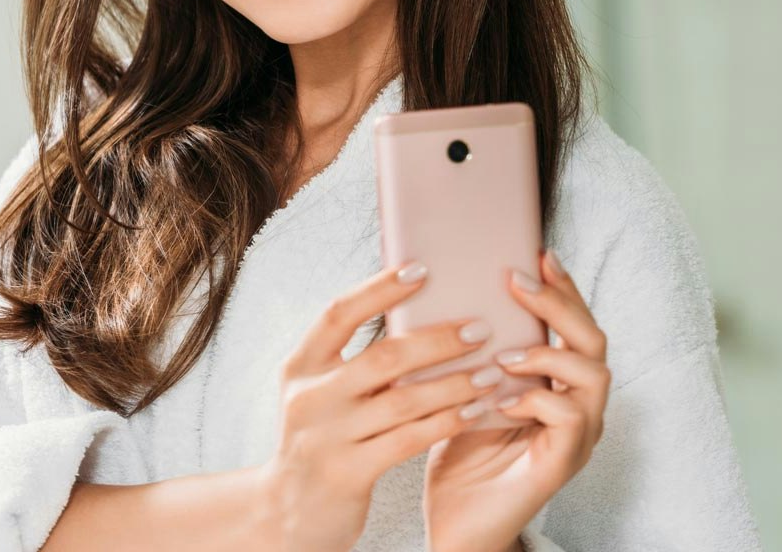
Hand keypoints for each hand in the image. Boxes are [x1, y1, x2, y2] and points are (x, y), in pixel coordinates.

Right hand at [260, 261, 502, 551]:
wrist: (289, 512)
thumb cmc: (319, 437)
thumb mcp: (318, 390)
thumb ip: (350, 359)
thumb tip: (412, 310)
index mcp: (300, 365)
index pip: (338, 313)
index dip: (379, 289)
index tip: (421, 269)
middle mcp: (309, 396)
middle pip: (383, 357)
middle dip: (438, 340)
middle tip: (480, 328)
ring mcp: (327, 436)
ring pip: (403, 400)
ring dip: (455, 383)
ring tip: (491, 370)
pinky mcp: (348, 473)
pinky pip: (409, 440)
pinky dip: (447, 422)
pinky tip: (475, 411)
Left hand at [422, 248, 610, 551]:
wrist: (454, 519)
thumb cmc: (460, 443)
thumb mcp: (464, 380)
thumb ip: (472, 342)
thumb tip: (450, 280)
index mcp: (557, 380)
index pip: (573, 322)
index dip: (562, 286)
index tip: (538, 251)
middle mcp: (578, 404)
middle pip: (593, 339)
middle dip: (559, 303)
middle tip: (518, 279)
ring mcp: (575, 436)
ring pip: (594, 376)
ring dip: (548, 352)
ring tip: (506, 349)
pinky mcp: (561, 465)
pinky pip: (569, 420)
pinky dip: (536, 398)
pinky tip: (501, 394)